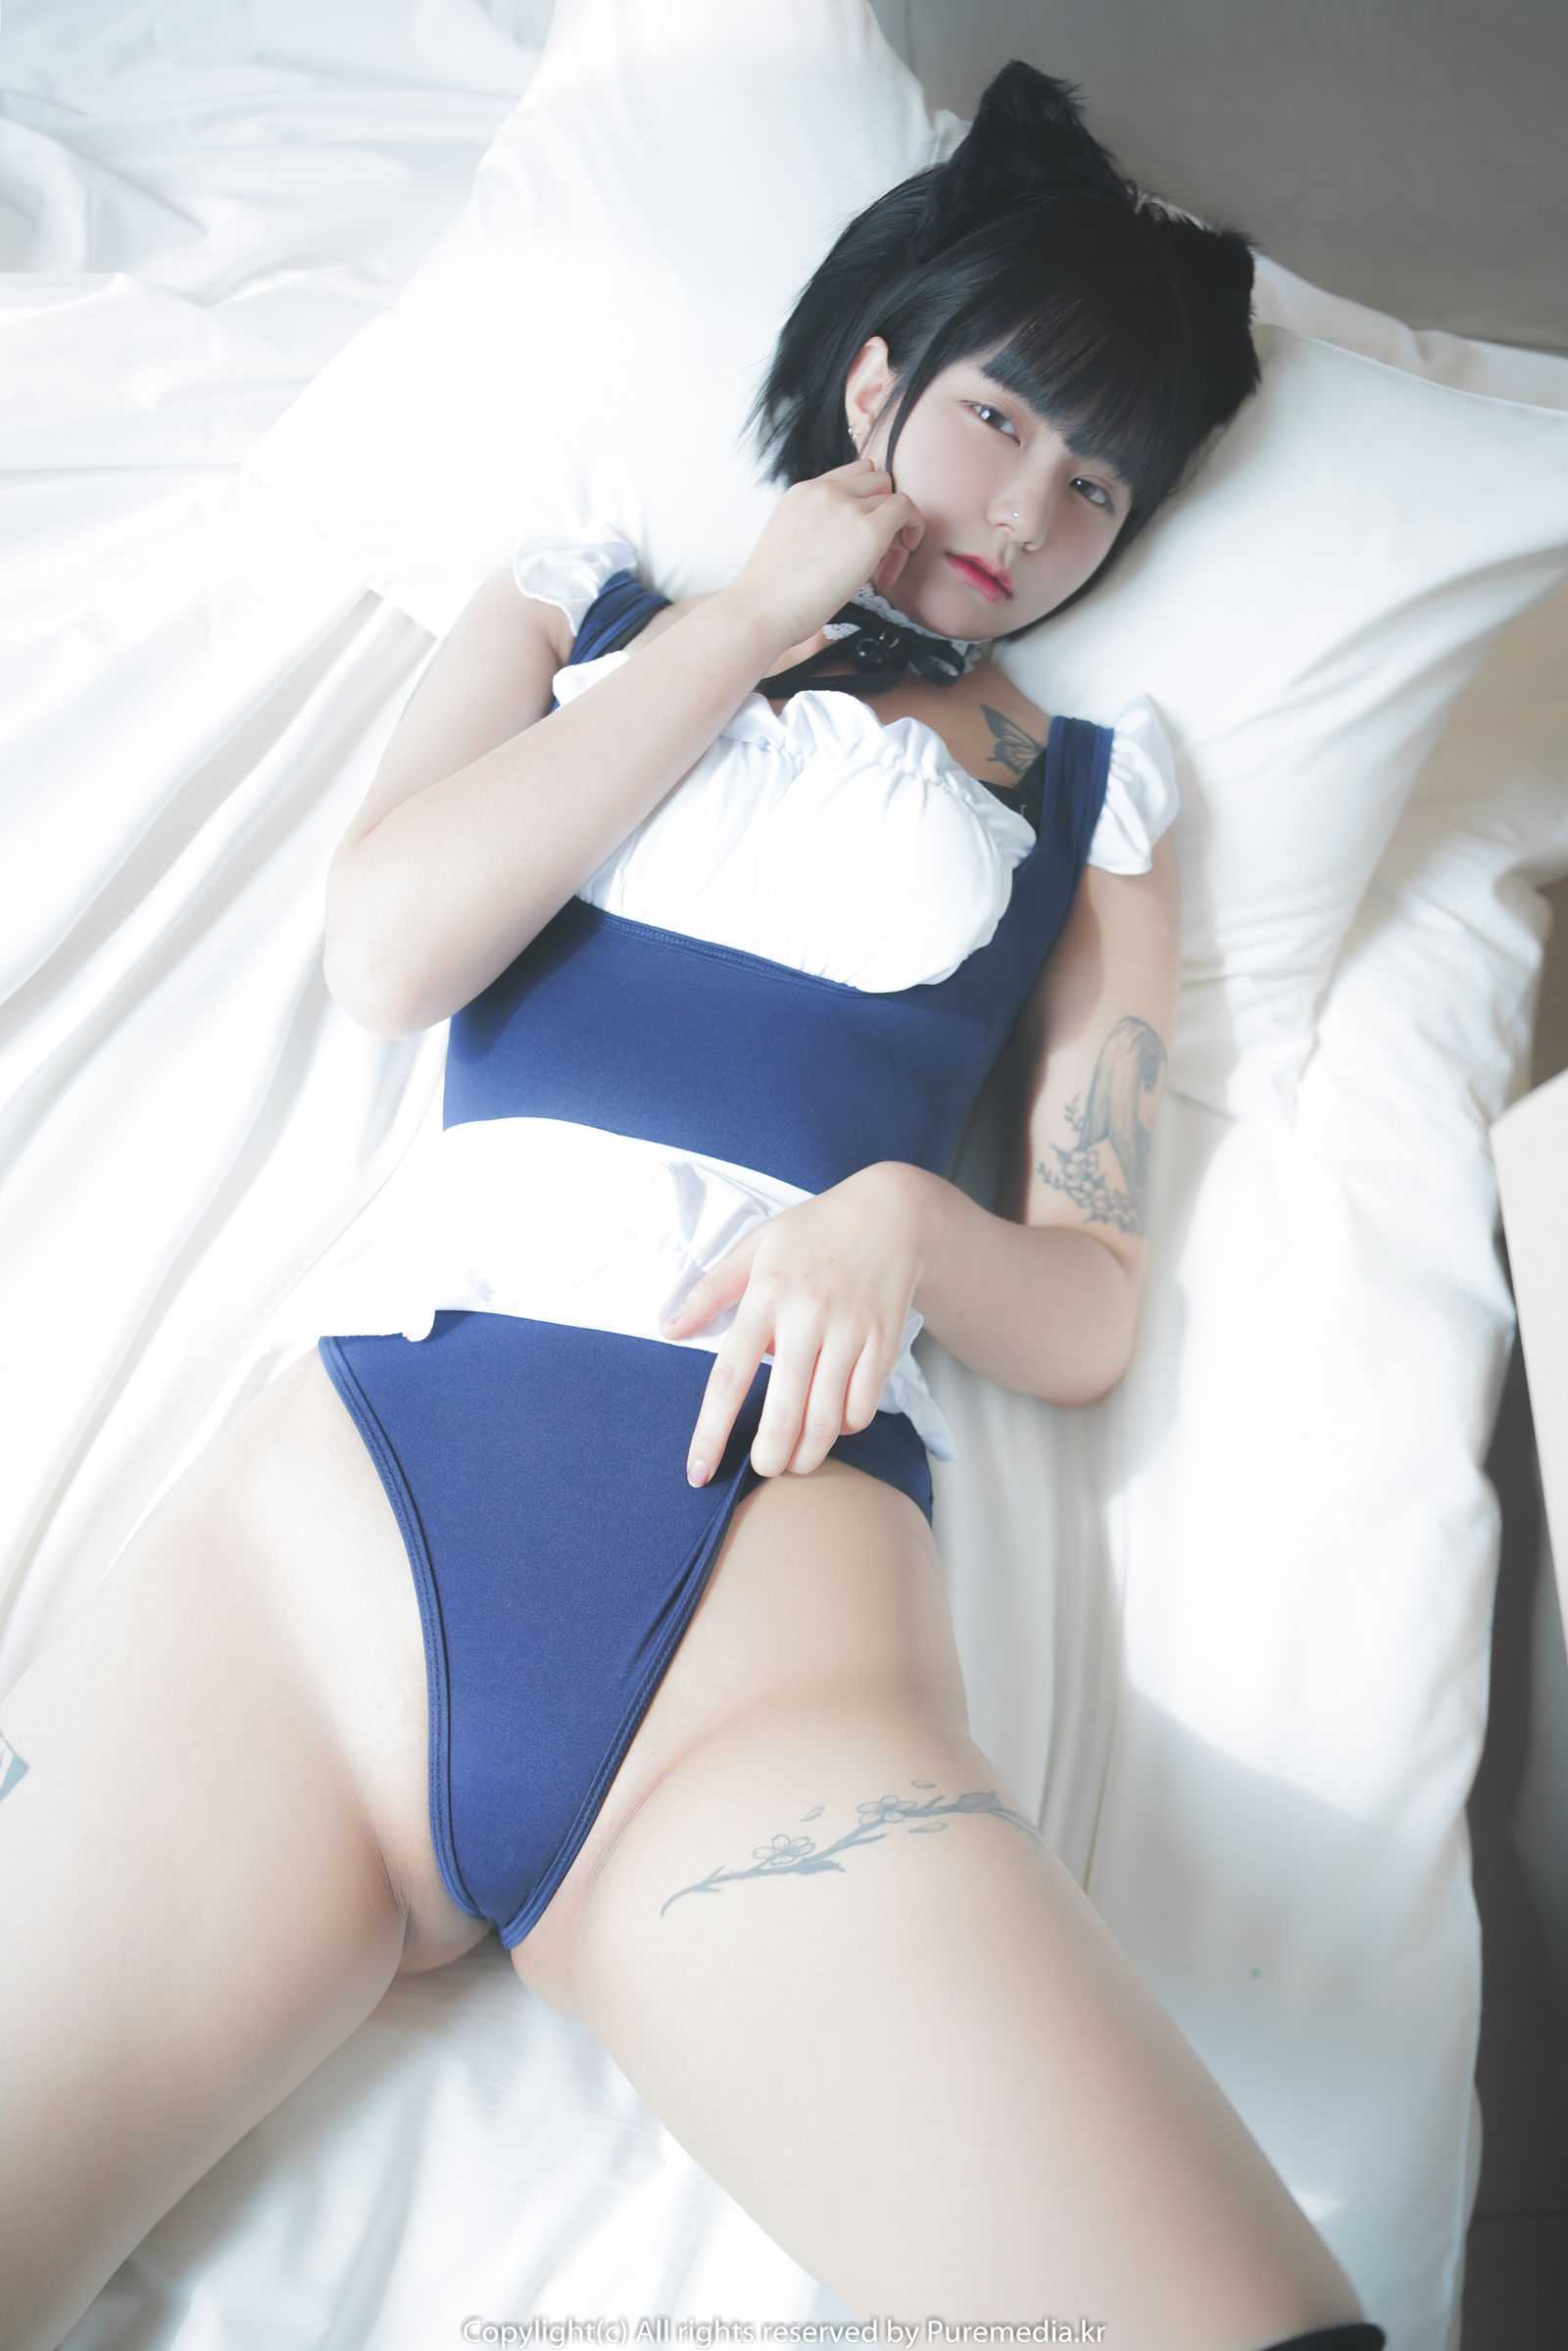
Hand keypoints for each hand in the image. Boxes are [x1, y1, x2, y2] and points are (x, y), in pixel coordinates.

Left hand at [659, 1164, 926, 1486]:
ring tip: (796, 1462)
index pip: (729, 1377)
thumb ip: (709, 1291)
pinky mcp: (884, 1342)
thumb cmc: (813, 1233)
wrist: (890, 1214)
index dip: (710, 1432)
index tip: (697, 1472)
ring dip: (809, 1453)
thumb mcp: (754, 1248)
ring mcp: (850, 1332)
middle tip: (763, 1469)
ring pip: (827, 1417)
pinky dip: (847, 1425)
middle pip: (785, 1411)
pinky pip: (864, 1404)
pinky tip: (834, 1423)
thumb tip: (668, 1329)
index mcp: (765, 1296)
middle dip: (771, 1456)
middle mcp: (807, 1317)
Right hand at [724, 454, 925, 658]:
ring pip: (891, 493)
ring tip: (883, 564)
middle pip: (875, 479)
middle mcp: (825, 491)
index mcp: (802, 492)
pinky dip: (913, 527)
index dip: (863, 502)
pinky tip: (901, 555)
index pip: (850, 476)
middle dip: (881, 510)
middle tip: (877, 554)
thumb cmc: (771, 595)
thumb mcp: (789, 542)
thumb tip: (840, 545)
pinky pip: (906, 508)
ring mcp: (847, 506)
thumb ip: (815, 529)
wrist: (761, 609)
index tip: (858, 539)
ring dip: (895, 524)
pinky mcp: (868, 530)